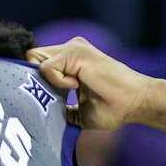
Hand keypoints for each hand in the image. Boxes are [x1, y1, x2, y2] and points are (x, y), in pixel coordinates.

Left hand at [27, 37, 154, 130]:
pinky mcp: (76, 52)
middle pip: (30, 57)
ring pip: (34, 59)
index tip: (43, 99)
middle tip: (52, 97)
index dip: (32, 80)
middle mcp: (70, 49)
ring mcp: (73, 48)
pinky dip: (57, 82)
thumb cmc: (113, 108)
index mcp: (70, 60)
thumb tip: (42, 117)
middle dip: (32, 80)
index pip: (36, 62)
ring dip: (47, 82)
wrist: (135, 103)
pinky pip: (46, 67)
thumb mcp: (78, 111)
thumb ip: (60, 106)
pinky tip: (77, 86)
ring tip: (71, 91)